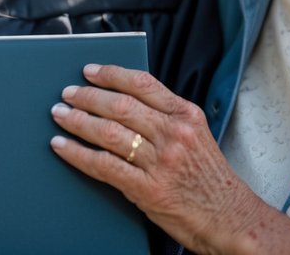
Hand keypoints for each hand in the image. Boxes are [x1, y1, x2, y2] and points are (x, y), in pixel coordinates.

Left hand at [49, 64, 289, 254]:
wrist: (229, 218)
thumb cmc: (210, 180)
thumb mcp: (197, 136)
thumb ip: (167, 118)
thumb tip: (124, 102)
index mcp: (186, 115)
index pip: (143, 84)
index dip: (111, 74)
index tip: (90, 71)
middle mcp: (174, 133)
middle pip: (120, 105)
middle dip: (88, 97)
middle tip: (67, 93)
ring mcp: (160, 161)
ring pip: (108, 132)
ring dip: (78, 121)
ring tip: (60, 115)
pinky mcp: (147, 188)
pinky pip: (104, 165)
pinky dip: (78, 154)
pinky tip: (62, 146)